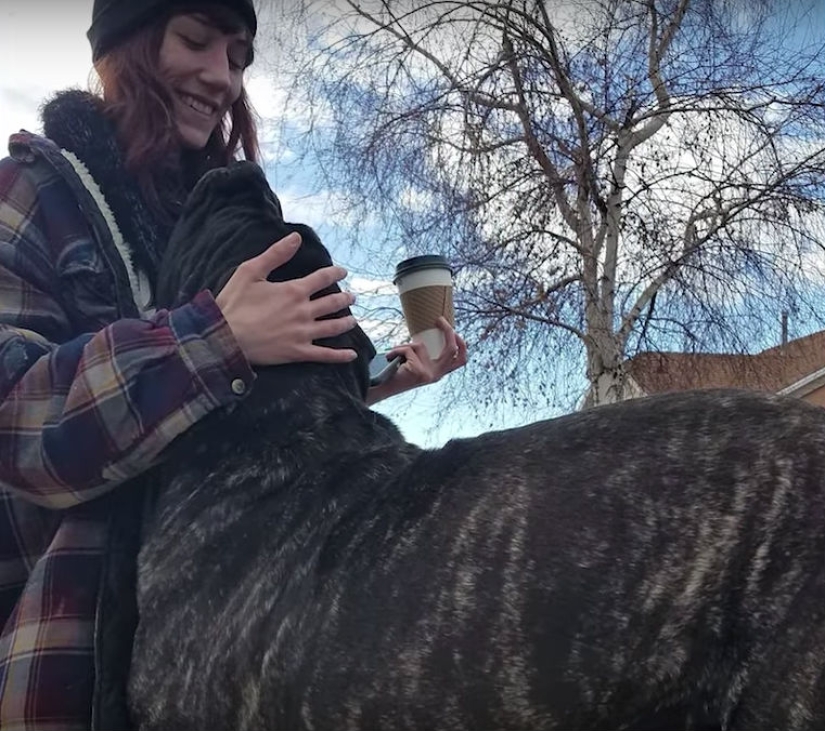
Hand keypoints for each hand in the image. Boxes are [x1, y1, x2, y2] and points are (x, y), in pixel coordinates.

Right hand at [215, 232, 357, 365]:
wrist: (224, 338)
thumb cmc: (234, 304)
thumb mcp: (250, 272)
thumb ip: (275, 254)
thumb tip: (295, 237)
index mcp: (293, 291)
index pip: (322, 278)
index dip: (335, 273)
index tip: (343, 271)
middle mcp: (303, 312)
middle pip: (332, 303)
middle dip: (344, 298)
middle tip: (352, 297)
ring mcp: (302, 333)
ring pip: (333, 327)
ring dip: (346, 323)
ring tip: (353, 320)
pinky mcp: (297, 353)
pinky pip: (324, 355)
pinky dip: (340, 356)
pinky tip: (352, 355)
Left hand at [367, 316, 467, 404]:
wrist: (384, 388)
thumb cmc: (399, 372)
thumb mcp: (418, 363)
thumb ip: (427, 354)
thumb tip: (434, 331)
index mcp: (439, 372)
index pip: (460, 359)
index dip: (461, 344)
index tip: (453, 330)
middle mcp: (437, 375)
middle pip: (451, 349)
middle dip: (448, 331)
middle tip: (439, 319)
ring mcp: (428, 374)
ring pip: (420, 345)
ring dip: (405, 345)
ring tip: (395, 353)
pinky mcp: (418, 371)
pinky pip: (408, 350)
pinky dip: (396, 350)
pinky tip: (390, 357)